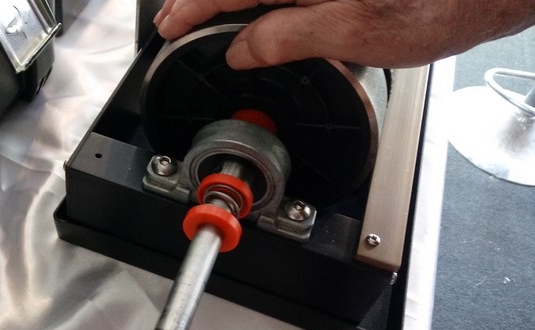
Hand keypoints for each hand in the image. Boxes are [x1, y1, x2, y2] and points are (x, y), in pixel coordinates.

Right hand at [154, 0, 534, 68]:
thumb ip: (287, 36)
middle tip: (175, 24)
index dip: (190, 9)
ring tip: (203, 18)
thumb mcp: (351, 31)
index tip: (169, 28)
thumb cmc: (436, 2)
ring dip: (227, 0)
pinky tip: (252, 12)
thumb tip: (243, 48)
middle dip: (200, 2)